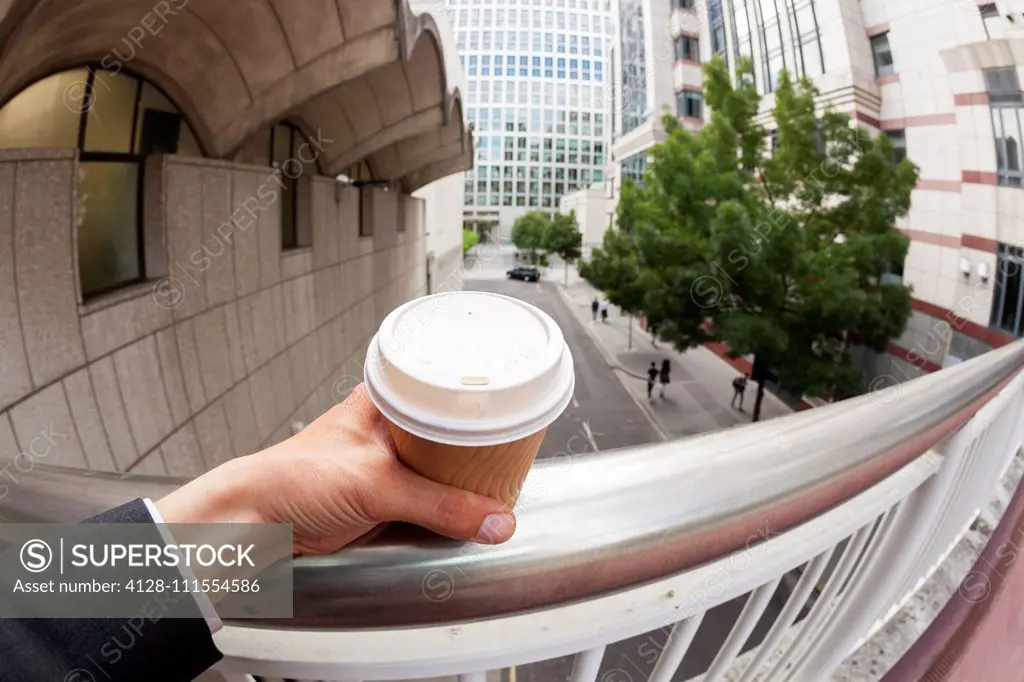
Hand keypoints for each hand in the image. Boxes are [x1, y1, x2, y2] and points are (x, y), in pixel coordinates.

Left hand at [156, 385, 516, 555]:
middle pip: (450, 430)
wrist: (256, 526)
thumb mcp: (375, 485)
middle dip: (480, 442)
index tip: (514, 402)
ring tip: (500, 478)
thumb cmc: (291, 479)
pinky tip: (468, 508)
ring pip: (442, 466)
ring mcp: (389, 464)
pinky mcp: (386, 498)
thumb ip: (438, 505)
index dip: (478, 393)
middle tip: (514, 448)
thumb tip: (492, 518)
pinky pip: (430, 498)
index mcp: (384, 401)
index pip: (443, 385)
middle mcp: (389, 428)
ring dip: (465, 478)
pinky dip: (450, 506)